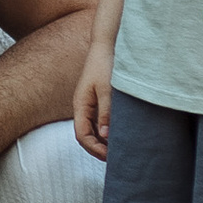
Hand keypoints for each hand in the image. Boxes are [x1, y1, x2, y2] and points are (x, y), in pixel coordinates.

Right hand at [73, 44, 114, 161]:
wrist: (107, 45)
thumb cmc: (105, 65)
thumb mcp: (108, 89)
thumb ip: (106, 112)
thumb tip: (106, 136)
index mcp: (80, 105)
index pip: (82, 135)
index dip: (95, 149)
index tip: (111, 156)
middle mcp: (84, 107)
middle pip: (87, 135)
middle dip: (100, 148)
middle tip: (118, 157)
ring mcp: (91, 104)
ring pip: (95, 130)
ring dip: (105, 141)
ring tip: (122, 148)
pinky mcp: (100, 100)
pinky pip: (101, 121)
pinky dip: (110, 130)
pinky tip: (122, 133)